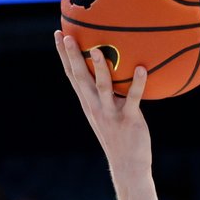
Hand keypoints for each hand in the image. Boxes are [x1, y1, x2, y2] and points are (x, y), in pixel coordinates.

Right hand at [53, 29, 152, 171]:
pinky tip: (141, 68)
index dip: (64, 55)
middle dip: (72, 56)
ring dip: (100, 68)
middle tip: (67, 35)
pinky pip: (132, 98)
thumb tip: (115, 74)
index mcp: (88, 103)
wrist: (128, 165)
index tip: (58, 34)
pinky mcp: (128, 119)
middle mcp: (95, 107)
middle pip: (80, 77)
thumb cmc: (121, 139)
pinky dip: (137, 83)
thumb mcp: (108, 115)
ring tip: (97, 49)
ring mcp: (110, 113)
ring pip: (103, 87)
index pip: (72, 75)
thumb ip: (108, 95)